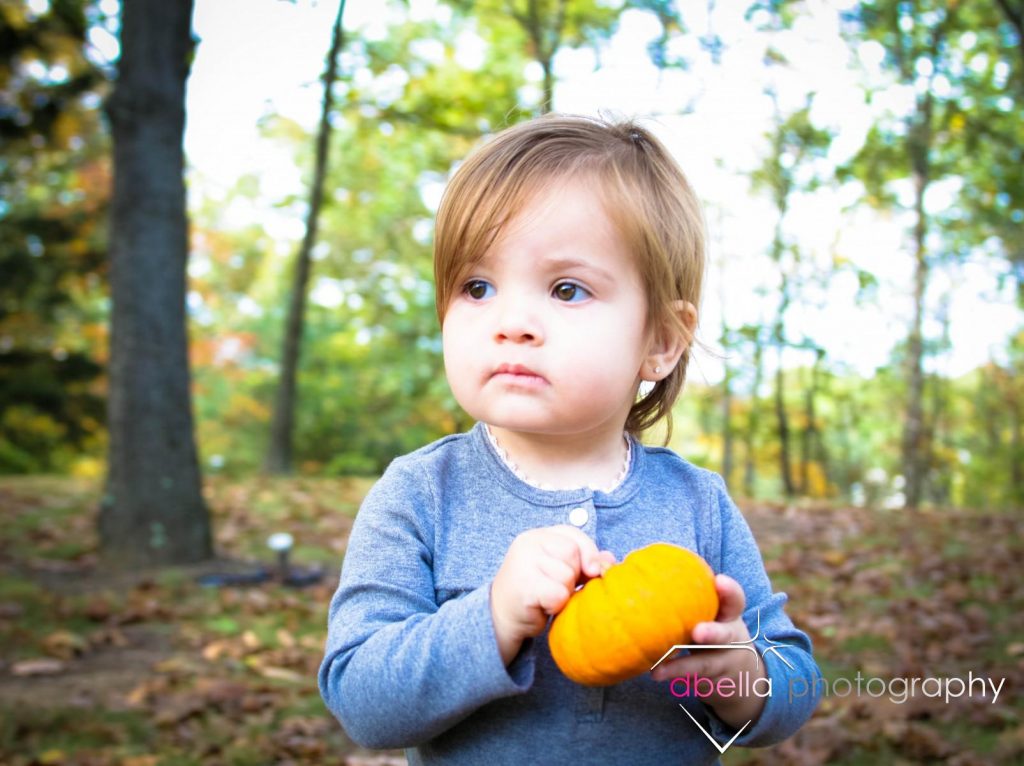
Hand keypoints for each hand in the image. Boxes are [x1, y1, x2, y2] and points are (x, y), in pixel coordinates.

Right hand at [490, 525, 615, 665]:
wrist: (502, 617)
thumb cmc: (535, 592)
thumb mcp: (560, 570)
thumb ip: (584, 561)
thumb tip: (611, 560)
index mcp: (538, 535)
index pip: (574, 535)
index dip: (588, 553)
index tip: (590, 571)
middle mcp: (528, 542)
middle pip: (572, 553)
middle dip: (573, 574)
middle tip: (555, 586)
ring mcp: (523, 562)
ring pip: (567, 575)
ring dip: (564, 592)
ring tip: (546, 597)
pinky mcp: (524, 585)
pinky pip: (559, 594)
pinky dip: (555, 605)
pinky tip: (542, 606)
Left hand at [650, 574, 766, 728]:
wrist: (739, 672)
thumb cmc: (708, 624)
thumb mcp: (708, 610)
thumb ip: (683, 593)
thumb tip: (618, 565)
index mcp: (728, 615)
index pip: (735, 600)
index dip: (729, 591)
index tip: (719, 581)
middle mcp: (730, 638)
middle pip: (726, 635)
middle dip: (713, 633)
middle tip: (697, 632)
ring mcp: (723, 663)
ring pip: (705, 664)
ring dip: (682, 664)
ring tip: (658, 665)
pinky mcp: (713, 681)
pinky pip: (692, 679)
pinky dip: (674, 675)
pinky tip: (655, 673)